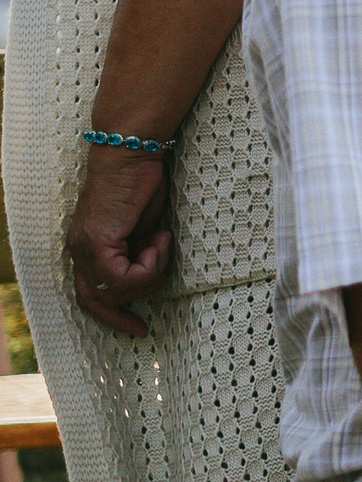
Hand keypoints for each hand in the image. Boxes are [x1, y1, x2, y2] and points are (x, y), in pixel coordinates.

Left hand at [67, 147, 173, 334]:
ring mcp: (85, 247)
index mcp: (86, 248)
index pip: (88, 294)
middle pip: (93, 301)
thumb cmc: (140, 183)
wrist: (130, 154)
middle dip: (119, 318)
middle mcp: (78, 250)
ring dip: (149, 275)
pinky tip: (160, 239)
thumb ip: (138, 252)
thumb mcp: (141, 229)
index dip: (109, 315)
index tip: (137, 325)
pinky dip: (150, 264)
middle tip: (141, 328)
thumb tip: (146, 272)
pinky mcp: (97, 241)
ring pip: (115, 291)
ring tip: (162, 244)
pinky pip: (124, 276)